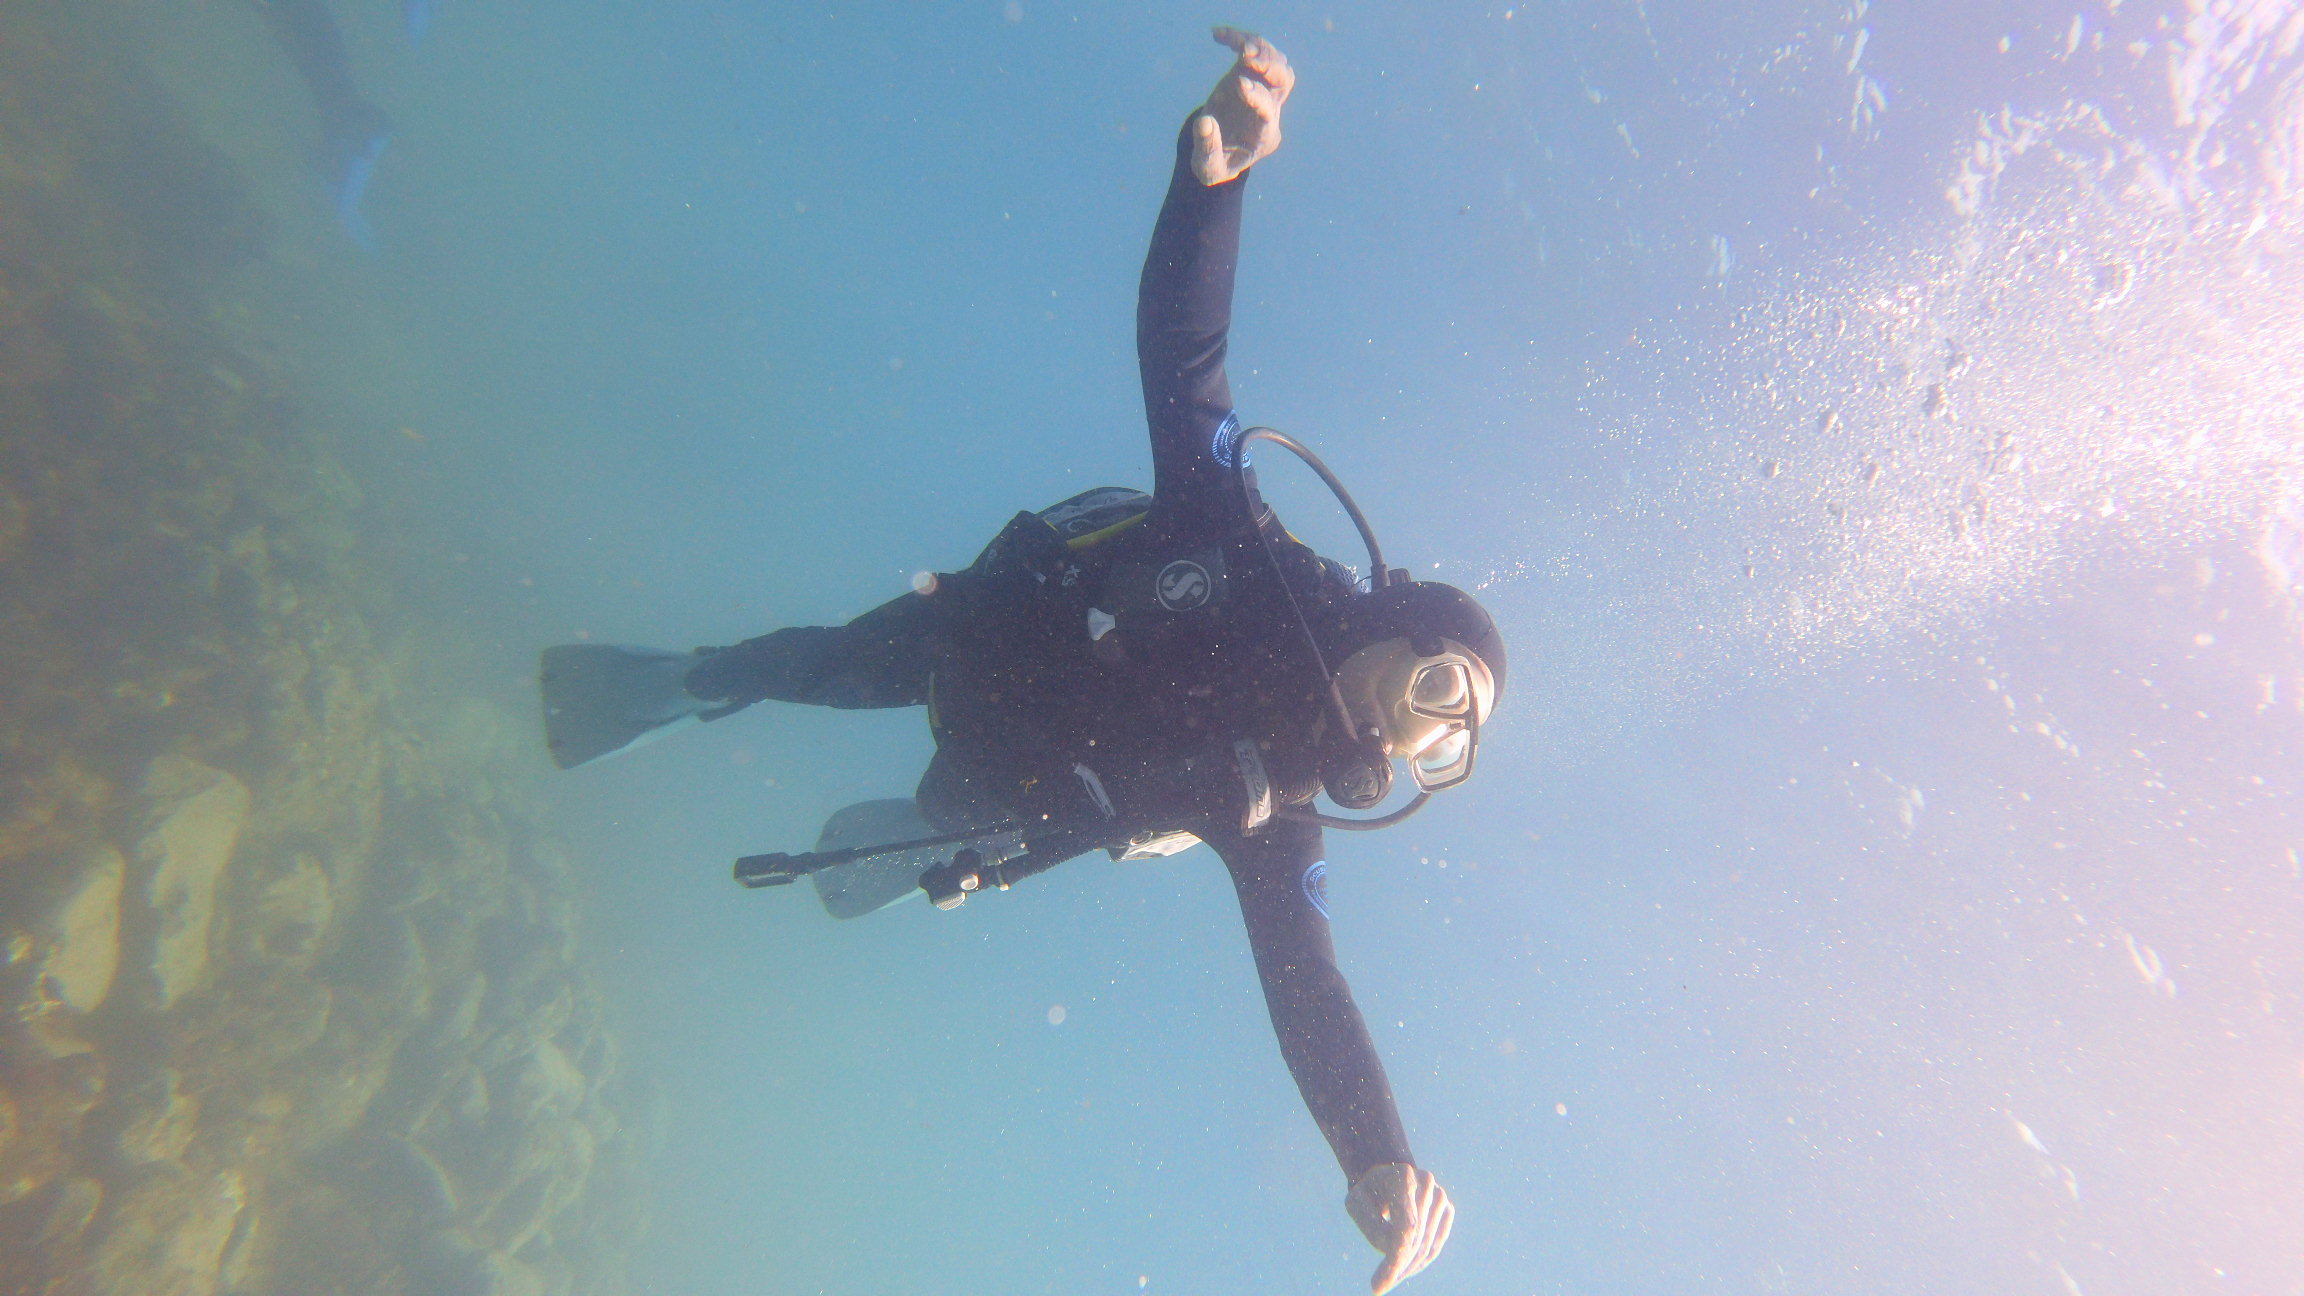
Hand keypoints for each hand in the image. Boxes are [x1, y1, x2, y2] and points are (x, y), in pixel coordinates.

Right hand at [1192, 26, 1293, 185]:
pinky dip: (1238, 40)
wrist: (1218, 154)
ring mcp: (1261, 89)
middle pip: (1284, 81)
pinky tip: (1217, 34)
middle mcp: (1268, 109)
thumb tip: (1204, 123)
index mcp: (1264, 135)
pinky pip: (1252, 52)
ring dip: (1257, 47)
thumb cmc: (1216, 164)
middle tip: (1248, 56)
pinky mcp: (1247, 76)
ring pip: (1274, 60)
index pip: (1269, 110)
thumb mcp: (1208, 167)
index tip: (1238, 84)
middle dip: (1270, 65)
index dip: (1257, 96)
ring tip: (1234, 41)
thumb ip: (1206, 148)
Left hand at [1345, 1162, 1453, 1294]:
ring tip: (1387, 1278)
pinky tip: (1402, 1269)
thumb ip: (1372, 1224)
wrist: (1387, 1178)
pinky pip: (1435, 1245)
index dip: (1395, 1259)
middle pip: (1416, 1239)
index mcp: (1403, 1176)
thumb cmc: (1368, 1192)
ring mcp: (1441, 1196)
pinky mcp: (1447, 1210)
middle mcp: (1426, 1183)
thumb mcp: (1357, 1203)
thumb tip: (1395, 1248)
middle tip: (1378, 1286)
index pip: (1406, 1227)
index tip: (1379, 1285)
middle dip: (1397, 1267)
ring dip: (1407, 1267)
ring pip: (1427, 1245)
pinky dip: (1418, 1262)